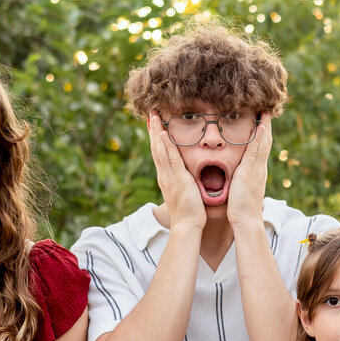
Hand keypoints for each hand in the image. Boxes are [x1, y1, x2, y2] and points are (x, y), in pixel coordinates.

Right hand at [148, 114, 205, 232]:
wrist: (187, 226)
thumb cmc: (189, 213)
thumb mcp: (185, 194)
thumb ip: (185, 183)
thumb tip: (188, 177)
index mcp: (166, 178)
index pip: (159, 154)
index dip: (156, 139)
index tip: (154, 125)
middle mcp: (164, 175)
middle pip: (156, 148)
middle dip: (153, 131)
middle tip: (150, 114)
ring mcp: (170, 177)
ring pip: (160, 150)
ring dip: (157, 133)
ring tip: (153, 117)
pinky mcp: (178, 179)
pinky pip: (172, 159)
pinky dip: (167, 146)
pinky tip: (165, 134)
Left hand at [227, 118, 271, 230]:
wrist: (245, 220)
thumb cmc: (241, 209)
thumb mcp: (241, 190)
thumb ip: (241, 181)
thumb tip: (239, 177)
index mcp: (256, 172)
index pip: (261, 149)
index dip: (262, 135)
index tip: (262, 121)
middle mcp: (259, 168)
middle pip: (266, 142)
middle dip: (266, 126)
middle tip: (267, 110)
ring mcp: (257, 169)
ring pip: (263, 143)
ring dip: (265, 127)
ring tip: (266, 112)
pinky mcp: (250, 171)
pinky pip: (256, 151)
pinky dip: (259, 138)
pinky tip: (261, 126)